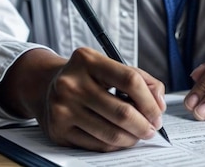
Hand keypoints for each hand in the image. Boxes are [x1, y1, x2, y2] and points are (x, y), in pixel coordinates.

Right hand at [0, 47, 165, 151]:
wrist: (45, 86)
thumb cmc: (87, 76)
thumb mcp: (109, 66)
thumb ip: (140, 78)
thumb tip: (159, 103)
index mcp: (87, 59)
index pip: (129, 79)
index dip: (149, 100)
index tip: (158, 112)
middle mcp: (71, 82)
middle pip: (121, 111)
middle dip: (144, 125)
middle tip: (153, 129)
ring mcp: (62, 108)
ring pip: (110, 132)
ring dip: (132, 138)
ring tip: (140, 135)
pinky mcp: (58, 131)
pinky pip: (97, 144)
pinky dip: (115, 145)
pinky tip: (122, 139)